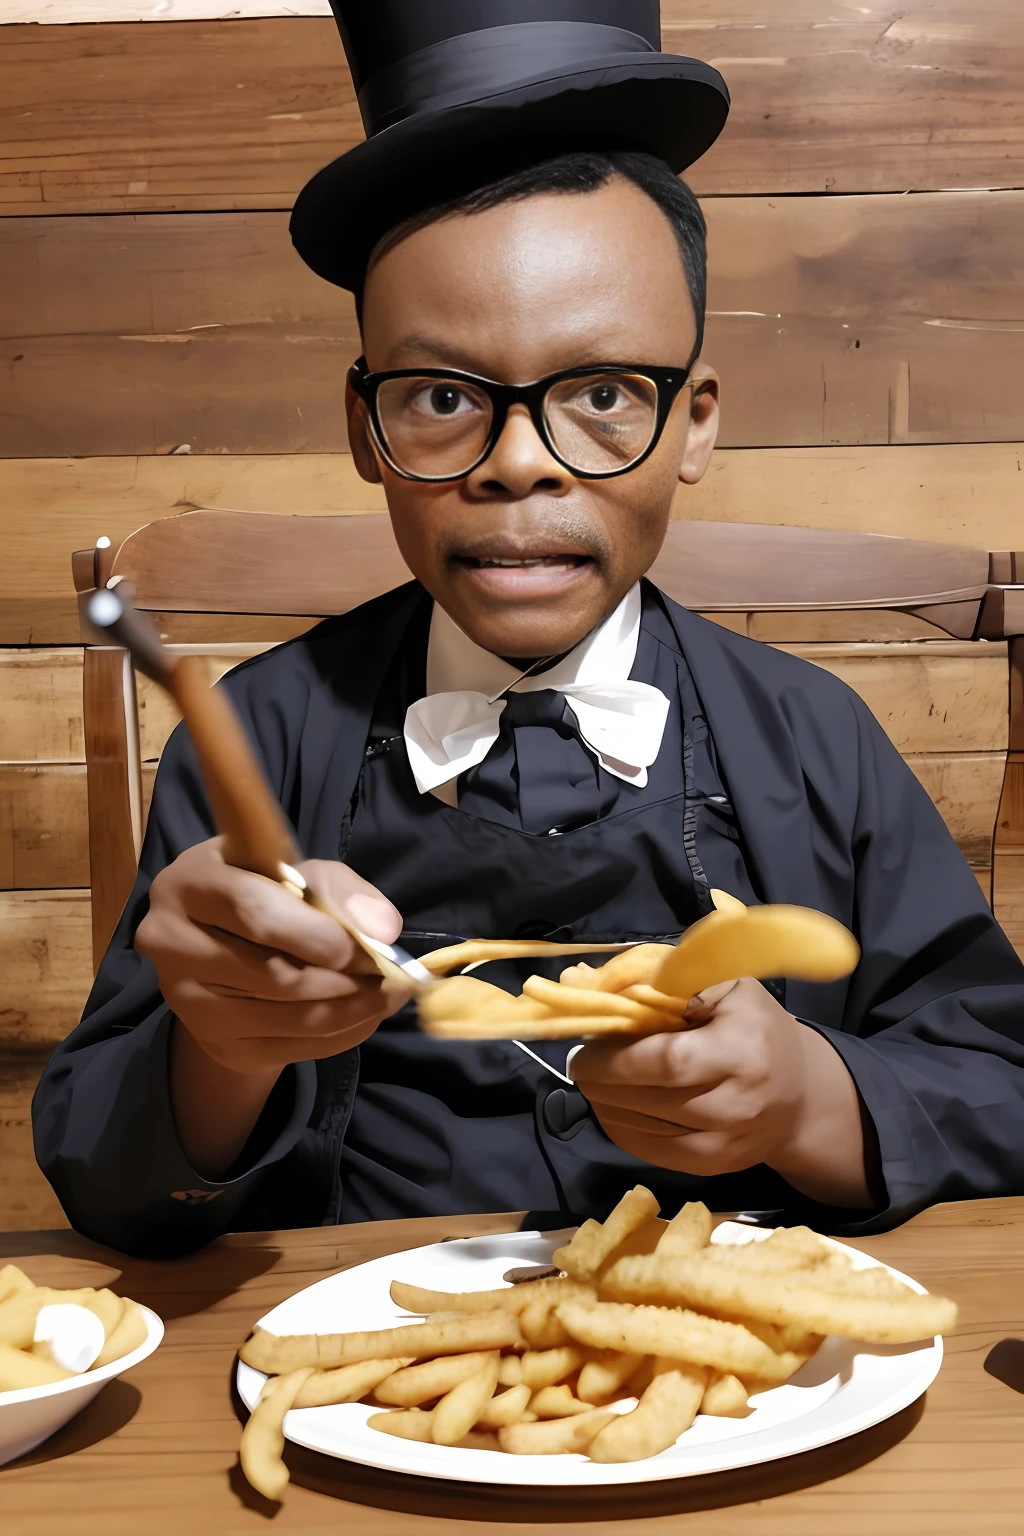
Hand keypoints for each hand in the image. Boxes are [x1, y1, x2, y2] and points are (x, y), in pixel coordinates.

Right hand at [135, 838, 405, 1174]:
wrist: (230, 943)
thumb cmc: (271, 892)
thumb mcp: (305, 873)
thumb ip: (344, 891)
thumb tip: (383, 929)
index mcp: (191, 882)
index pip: (255, 914)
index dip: (318, 935)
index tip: (370, 946)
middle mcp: (171, 942)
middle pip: (272, 975)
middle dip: (346, 978)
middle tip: (394, 974)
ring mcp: (187, 1000)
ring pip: (287, 1016)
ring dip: (353, 1009)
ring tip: (389, 993)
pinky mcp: (213, 1042)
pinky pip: (291, 1048)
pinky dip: (341, 1033)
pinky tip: (366, 1014)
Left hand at [570, 978, 870, 1207]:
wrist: (799, 1093)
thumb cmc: (754, 1025)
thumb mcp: (724, 984)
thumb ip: (666, 978)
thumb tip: (601, 985)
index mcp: (742, 1049)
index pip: (668, 1062)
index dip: (617, 1059)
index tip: (586, 1048)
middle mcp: (738, 1103)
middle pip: (649, 1099)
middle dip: (602, 1081)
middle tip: (582, 1062)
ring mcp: (727, 1142)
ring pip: (644, 1130)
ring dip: (606, 1104)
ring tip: (597, 1080)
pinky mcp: (716, 1166)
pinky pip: (652, 1153)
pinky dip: (622, 1129)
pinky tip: (613, 1106)